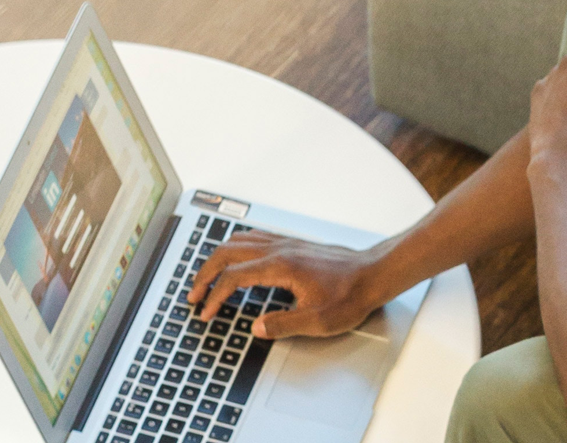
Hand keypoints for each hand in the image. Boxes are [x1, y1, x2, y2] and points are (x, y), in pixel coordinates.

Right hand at [184, 230, 389, 338]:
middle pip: (227, 253)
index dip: (214, 297)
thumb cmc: (351, 295)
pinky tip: (235, 259)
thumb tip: (255, 327)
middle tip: (192, 294)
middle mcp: (279, 249)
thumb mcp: (318, 321)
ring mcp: (285, 243)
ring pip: (238, 241)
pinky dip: (234, 248)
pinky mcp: (292, 244)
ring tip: (206, 277)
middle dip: (205, 274)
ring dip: (217, 259)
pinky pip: (253, 238)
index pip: (234, 278)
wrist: (374, 273)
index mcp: (281, 267)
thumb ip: (283, 324)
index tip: (204, 312)